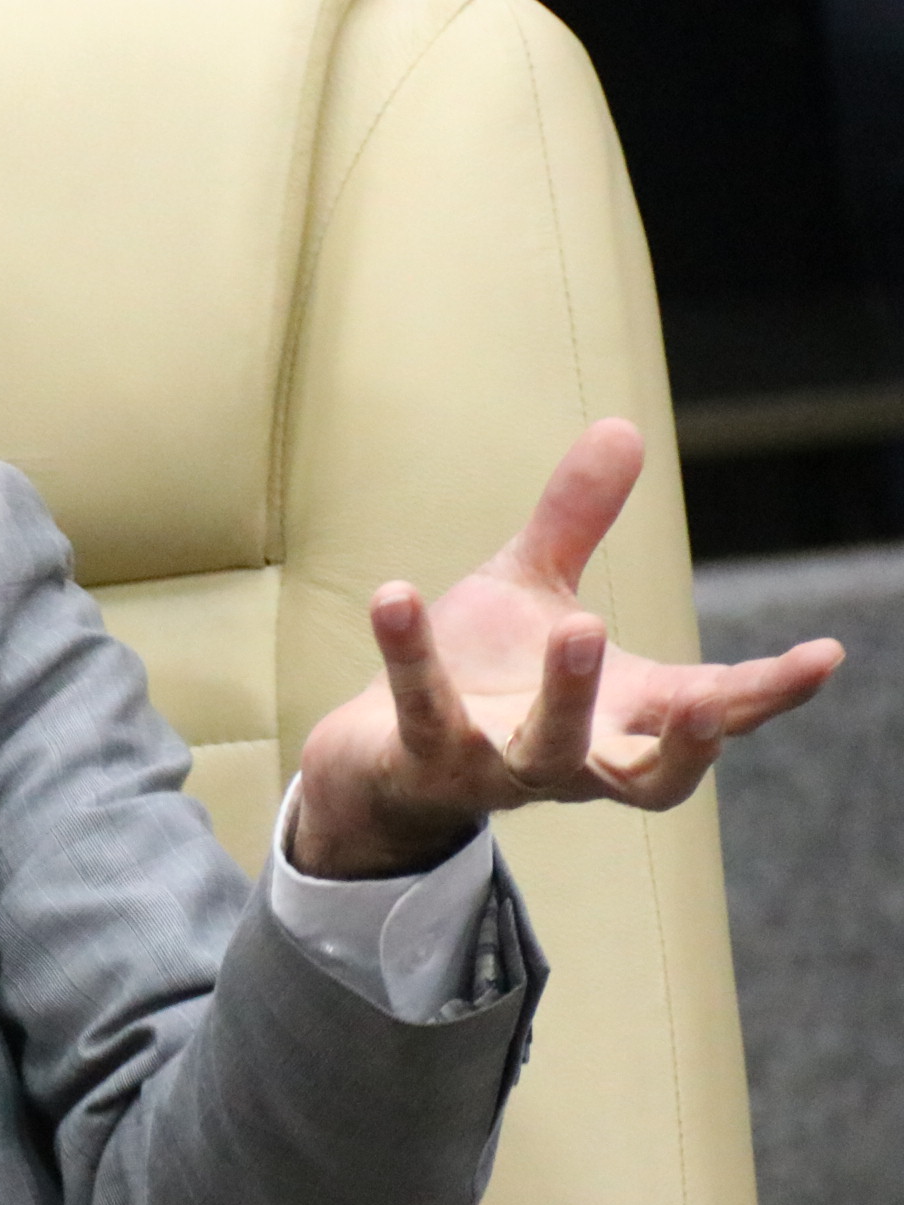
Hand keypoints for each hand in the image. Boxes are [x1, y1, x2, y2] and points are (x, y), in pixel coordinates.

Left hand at [291, 418, 844, 879]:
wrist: (378, 757)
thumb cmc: (482, 677)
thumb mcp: (536, 591)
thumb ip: (580, 522)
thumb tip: (624, 428)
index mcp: (622, 717)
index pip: (715, 714)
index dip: (770, 693)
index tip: (825, 654)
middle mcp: (574, 759)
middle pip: (650, 776)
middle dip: (684, 740)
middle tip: (706, 695)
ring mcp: (498, 769)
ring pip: (547, 755)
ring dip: (568, 695)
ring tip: (581, 624)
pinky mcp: (422, 764)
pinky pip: (421, 712)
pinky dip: (410, 655)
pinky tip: (397, 595)